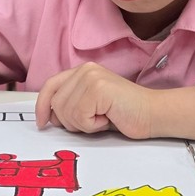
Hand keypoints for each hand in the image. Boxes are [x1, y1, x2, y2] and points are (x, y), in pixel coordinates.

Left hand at [34, 62, 155, 138]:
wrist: (152, 114)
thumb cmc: (124, 114)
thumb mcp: (91, 106)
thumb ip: (71, 103)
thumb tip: (49, 116)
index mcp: (82, 71)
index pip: (50, 86)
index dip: (42, 106)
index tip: (42, 123)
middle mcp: (85, 69)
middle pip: (56, 104)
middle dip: (71, 122)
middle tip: (93, 121)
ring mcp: (91, 76)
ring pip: (66, 113)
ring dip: (83, 125)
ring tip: (103, 117)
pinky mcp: (98, 88)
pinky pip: (80, 117)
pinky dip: (92, 126)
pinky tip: (108, 118)